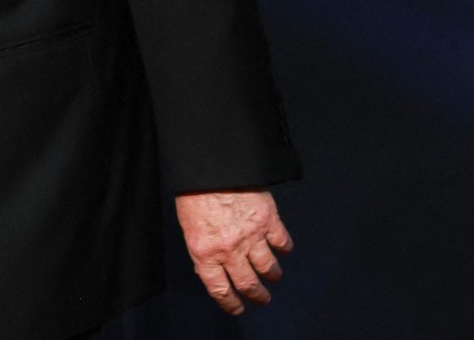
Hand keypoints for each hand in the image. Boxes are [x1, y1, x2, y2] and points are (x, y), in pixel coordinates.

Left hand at [175, 188, 293, 314]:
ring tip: (273, 277)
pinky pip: (282, 243)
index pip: (220, 289)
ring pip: (268, 268)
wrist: (209, 164)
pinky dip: (284, 249)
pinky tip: (282, 250)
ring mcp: (251, 235)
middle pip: (248, 283)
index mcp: (204, 252)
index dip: (231, 303)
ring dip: (272, 276)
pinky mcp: (268, 220)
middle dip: (258, 296)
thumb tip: (216, 267)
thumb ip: (204, 249)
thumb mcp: (189, 226)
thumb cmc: (193, 193)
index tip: (238, 308)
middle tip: (262, 298)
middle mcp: (229, 249)